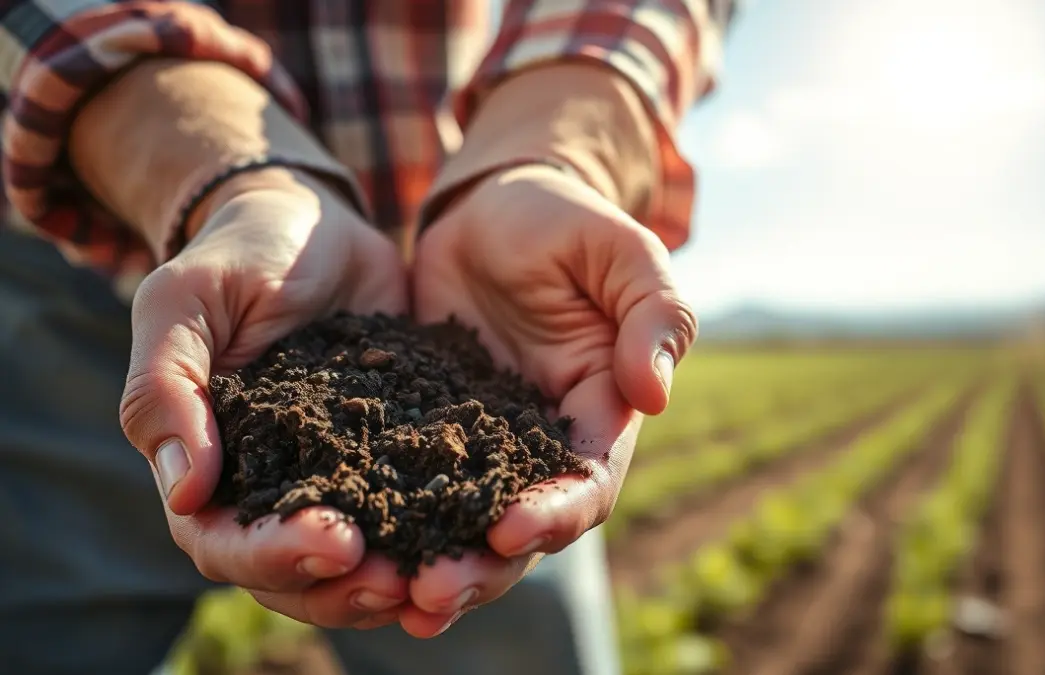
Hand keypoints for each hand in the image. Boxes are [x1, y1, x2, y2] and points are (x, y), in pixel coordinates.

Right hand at [119, 168, 412, 628]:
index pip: (227, 542)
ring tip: (445, 576)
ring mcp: (346, 476)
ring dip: (400, 580)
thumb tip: (188, 493)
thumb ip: (167, 387)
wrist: (316, 224)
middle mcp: (279, 487)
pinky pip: (424, 511)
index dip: (274, 554)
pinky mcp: (404, 455)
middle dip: (345, 588)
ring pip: (363, 561)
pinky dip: (449, 533)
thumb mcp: (186, 303)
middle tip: (400, 581)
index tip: (335, 541)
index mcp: (214, 467)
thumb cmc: (238, 257)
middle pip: (298, 574)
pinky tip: (488, 533)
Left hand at [405, 163, 697, 636]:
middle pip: (520, 531)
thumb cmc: (568, 222)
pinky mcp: (421, 432)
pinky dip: (382, 523)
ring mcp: (477, 447)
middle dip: (481, 567)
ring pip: (459, 525)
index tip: (510, 528)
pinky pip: (402, 487)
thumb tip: (653, 393)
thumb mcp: (622, 251)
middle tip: (431, 594)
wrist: (494, 207)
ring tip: (389, 597)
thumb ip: (653, 312)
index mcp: (598, 415)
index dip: (555, 514)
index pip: (588, 483)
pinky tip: (344, 547)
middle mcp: (539, 447)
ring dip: (431, 565)